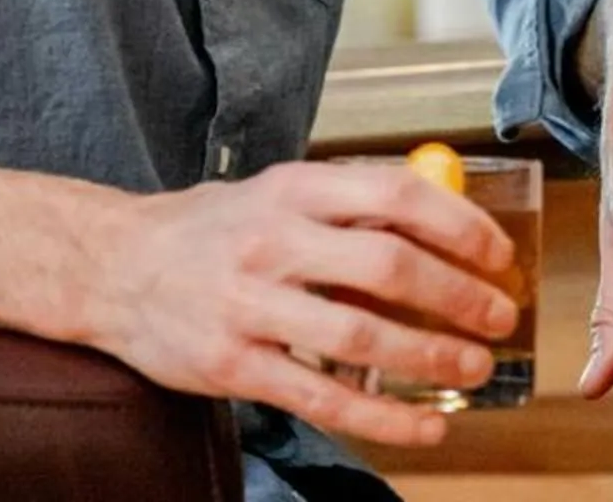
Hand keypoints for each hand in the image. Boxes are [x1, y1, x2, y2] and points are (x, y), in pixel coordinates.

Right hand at [86, 158, 521, 448]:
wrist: (112, 268)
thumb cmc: (208, 230)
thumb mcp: (275, 193)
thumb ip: (347, 207)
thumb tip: (442, 227)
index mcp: (292, 188)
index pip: (395, 195)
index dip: (458, 225)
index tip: (497, 254)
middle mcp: (272, 242)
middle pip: (387, 265)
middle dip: (457, 294)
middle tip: (500, 316)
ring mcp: (250, 306)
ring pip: (360, 334)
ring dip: (431, 355)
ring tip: (474, 366)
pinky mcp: (234, 366)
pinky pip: (323, 397)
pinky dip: (384, 416)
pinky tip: (428, 424)